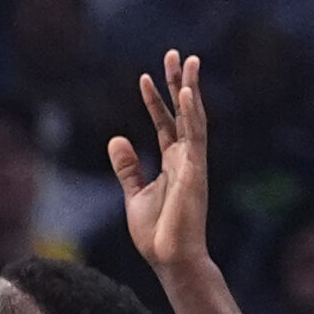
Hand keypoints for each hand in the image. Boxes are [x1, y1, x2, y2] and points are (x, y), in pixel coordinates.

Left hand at [109, 51, 210, 271]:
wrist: (170, 259)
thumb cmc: (156, 233)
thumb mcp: (135, 194)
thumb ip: (128, 167)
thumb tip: (117, 138)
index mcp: (172, 163)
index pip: (164, 123)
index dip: (155, 101)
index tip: (145, 78)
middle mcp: (186, 158)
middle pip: (183, 112)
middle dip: (178, 83)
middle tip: (175, 54)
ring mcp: (194, 163)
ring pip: (194, 117)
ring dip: (190, 89)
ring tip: (187, 60)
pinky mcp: (196, 171)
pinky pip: (196, 136)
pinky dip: (192, 113)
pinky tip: (188, 92)